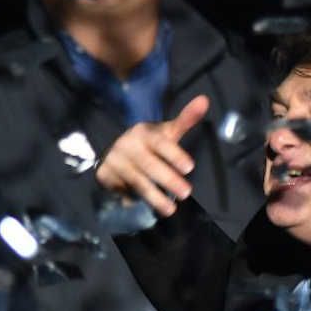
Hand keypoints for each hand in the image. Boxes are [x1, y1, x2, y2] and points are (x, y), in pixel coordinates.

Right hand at [96, 95, 207, 216]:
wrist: (119, 150)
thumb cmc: (151, 142)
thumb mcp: (168, 131)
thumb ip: (186, 119)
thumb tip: (205, 100)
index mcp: (143, 132)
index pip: (160, 144)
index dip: (175, 155)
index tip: (190, 167)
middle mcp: (126, 145)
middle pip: (149, 165)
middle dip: (169, 180)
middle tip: (187, 193)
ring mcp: (114, 161)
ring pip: (137, 181)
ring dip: (155, 197)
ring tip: (171, 209)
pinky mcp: (105, 175)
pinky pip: (123, 191)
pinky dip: (135, 200)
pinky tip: (146, 208)